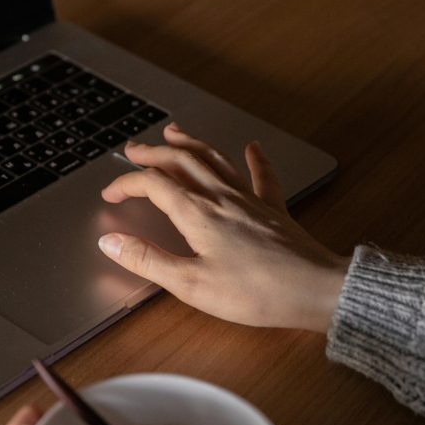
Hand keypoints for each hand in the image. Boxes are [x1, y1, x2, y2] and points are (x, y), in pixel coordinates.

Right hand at [98, 124, 349, 332]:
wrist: (314, 289)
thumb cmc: (255, 292)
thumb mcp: (191, 284)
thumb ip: (148, 260)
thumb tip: (110, 242)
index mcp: (197, 214)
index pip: (153, 185)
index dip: (127, 184)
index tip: (110, 194)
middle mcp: (221, 198)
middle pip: (181, 162)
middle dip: (153, 153)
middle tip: (133, 149)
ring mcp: (250, 200)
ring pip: (214, 159)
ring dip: (191, 143)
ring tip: (174, 132)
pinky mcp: (274, 210)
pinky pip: (262, 175)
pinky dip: (254, 158)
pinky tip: (252, 147)